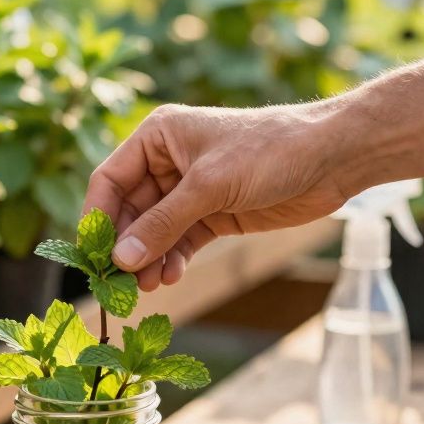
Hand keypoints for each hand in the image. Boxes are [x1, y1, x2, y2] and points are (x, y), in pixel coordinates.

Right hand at [83, 102, 352, 290]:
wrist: (331, 158)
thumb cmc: (269, 151)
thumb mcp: (209, 186)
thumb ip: (163, 224)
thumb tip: (121, 259)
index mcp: (158, 137)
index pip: (110, 180)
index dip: (98, 218)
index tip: (92, 256)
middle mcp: (167, 162)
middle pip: (129, 211)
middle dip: (126, 246)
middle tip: (120, 283)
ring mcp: (191, 190)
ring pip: (154, 231)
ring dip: (149, 259)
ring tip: (148, 286)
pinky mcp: (213, 213)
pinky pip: (180, 241)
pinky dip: (172, 259)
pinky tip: (170, 276)